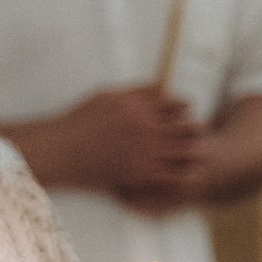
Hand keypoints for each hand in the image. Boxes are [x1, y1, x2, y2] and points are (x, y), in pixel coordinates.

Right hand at [41, 85, 203, 207]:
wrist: (60, 151)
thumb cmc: (80, 121)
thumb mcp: (107, 95)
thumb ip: (136, 91)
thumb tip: (161, 86)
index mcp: (139, 107)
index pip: (175, 104)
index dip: (184, 108)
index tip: (186, 112)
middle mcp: (144, 128)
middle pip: (183, 128)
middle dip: (195, 129)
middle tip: (201, 131)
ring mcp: (142, 152)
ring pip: (182, 152)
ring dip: (193, 151)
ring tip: (199, 152)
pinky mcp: (138, 174)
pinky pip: (169, 175)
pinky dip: (182, 174)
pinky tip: (187, 173)